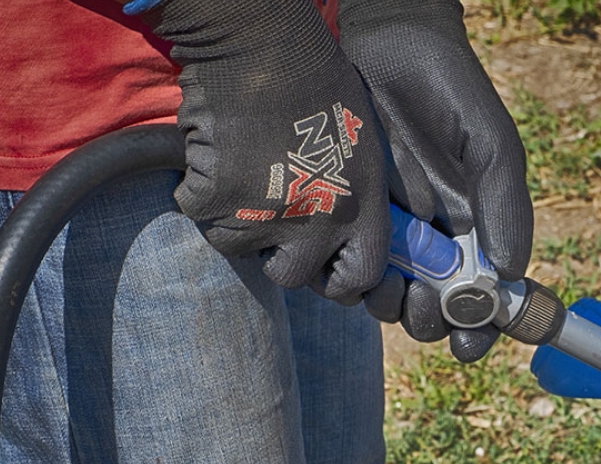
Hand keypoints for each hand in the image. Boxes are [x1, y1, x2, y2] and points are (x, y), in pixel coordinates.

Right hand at [132, 0, 391, 303]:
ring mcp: (266, 216)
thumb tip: (400, 223)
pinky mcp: (217, 200)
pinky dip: (201, 190)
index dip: (340, 280)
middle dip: (277, 252)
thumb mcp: (372, 142)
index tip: (325, 268)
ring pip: (240, 246)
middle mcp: (318, 223)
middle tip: (273, 211)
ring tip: (247, 168)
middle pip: (291, 275)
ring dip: (236, 217)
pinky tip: (220, 152)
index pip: (359, 279)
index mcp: (362, 209)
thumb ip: (380, 191)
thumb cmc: (321, 84)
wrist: (263, 45)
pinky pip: (200, 213)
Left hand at [337, 0, 533, 361]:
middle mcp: (432, 241)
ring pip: (385, 298)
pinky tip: (347, 257)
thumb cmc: (451, 92)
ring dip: (386, 304)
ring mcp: (386, 233)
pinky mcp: (342, 218)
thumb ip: (505, 206)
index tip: (469, 341)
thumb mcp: (491, 145)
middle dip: (429, 320)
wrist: (386, 43)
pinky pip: (340, 266)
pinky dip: (343, 276)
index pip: (482, 300)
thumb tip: (511, 273)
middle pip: (432, 311)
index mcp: (477, 231)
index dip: (479, 330)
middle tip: (421, 299)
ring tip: (386, 278)